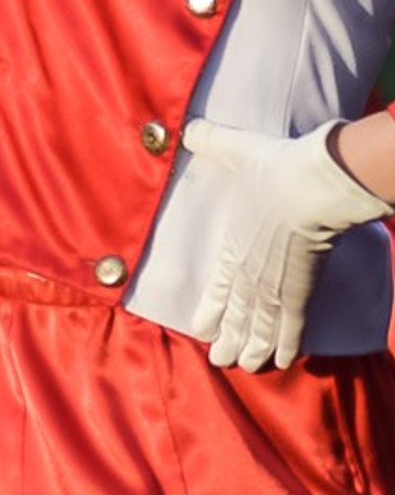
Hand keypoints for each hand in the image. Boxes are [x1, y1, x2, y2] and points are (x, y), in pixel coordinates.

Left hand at [181, 119, 391, 370]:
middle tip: (221, 361)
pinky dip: (286, 345)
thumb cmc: (272, 170)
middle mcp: (247, 272)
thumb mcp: (234, 152)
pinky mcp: (300, 292)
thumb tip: (185, 129)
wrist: (309, 186)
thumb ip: (210, 142)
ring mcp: (272, 285)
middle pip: (236, 315)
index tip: (201, 329)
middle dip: (228, 340)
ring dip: (251, 348)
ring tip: (245, 365)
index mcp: (232, 246)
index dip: (211, 310)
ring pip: (258, 327)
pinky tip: (284, 360)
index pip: (217, 286)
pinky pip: (290, 327)